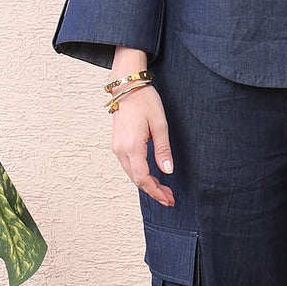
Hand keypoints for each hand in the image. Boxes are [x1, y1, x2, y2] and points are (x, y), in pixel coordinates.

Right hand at [111, 83, 175, 206]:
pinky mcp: (117, 144)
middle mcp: (120, 150)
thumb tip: (167, 171)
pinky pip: (128, 165)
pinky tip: (151, 176)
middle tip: (169, 197)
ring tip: (163, 189)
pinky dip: (140, 174)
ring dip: (147, 184)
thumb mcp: (160, 124)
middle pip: (136, 179)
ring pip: (131, 174)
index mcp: (132, 146)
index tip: (168, 198)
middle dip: (153, 191)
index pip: (143, 178)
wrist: (127, 86)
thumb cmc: (145, 101)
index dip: (155, 191)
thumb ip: (163, 150)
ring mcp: (117, 147)